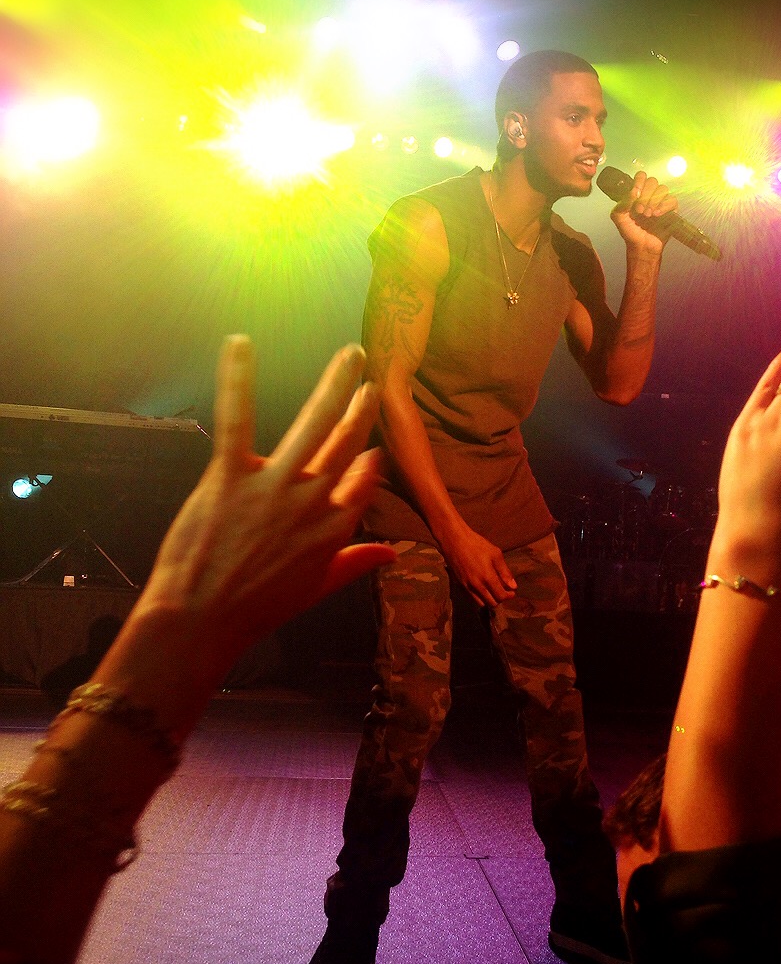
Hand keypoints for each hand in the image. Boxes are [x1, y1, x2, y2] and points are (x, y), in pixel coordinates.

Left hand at [138, 336, 395, 663]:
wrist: (202, 620)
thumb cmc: (257, 608)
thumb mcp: (317, 588)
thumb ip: (356, 562)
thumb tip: (394, 553)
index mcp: (333, 529)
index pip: (363, 482)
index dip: (368, 461)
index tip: (372, 447)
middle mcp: (312, 501)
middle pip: (346, 443)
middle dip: (361, 408)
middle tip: (371, 381)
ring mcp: (274, 486)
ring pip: (315, 424)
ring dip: (336, 385)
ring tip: (351, 356)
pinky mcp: (231, 475)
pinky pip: (238, 418)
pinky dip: (238, 378)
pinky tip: (240, 343)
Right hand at [439, 524, 516, 606]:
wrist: (454, 540)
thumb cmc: (477, 544)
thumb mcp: (495, 554)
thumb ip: (505, 572)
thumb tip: (514, 586)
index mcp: (487, 578)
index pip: (500, 596)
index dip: (509, 596)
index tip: (512, 591)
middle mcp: (476, 586)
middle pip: (492, 603)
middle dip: (500, 599)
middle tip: (504, 590)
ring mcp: (466, 587)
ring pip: (481, 603)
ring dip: (490, 599)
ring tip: (493, 590)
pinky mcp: (459, 585)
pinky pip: (472, 597)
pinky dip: (480, 597)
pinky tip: (483, 587)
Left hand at [609, 170, 677, 254]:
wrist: (642, 247)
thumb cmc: (631, 233)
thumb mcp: (619, 218)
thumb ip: (621, 204)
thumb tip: (633, 192)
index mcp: (637, 193)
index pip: (641, 176)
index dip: (639, 182)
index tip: (635, 194)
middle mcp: (650, 195)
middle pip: (652, 181)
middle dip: (645, 195)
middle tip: (640, 210)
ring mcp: (661, 201)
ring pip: (663, 188)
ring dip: (654, 201)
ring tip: (648, 215)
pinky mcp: (671, 209)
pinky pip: (672, 200)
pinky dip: (664, 206)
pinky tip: (657, 215)